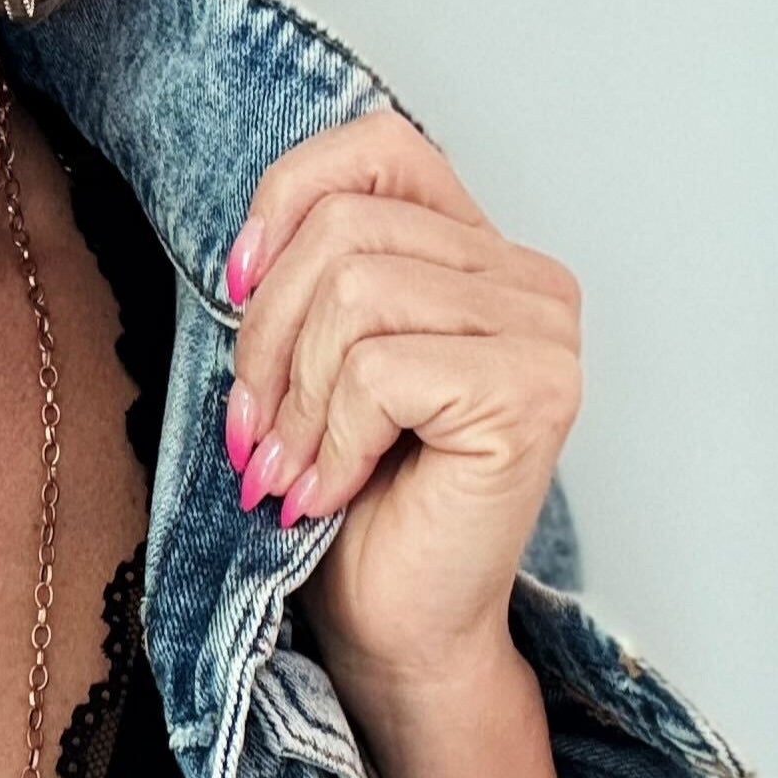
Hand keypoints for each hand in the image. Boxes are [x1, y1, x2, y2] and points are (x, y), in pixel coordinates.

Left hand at [220, 107, 582, 700]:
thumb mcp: (305, 363)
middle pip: (347, 229)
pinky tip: (329, 491)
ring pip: (358, 292)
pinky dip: (331, 437)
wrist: (396, 628)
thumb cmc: (349, 501)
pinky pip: (380, 369)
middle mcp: (528, 279)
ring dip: (293, 398)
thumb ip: (302, 280)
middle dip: (266, 337)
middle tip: (251, 432)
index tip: (233, 287)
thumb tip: (246, 248)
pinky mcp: (533, 394)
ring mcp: (544, 335)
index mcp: (475, 252)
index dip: (287, 198)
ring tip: (287, 468)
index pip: (378, 149)